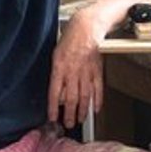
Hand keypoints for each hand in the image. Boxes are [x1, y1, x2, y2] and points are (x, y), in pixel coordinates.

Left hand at [48, 10, 103, 127]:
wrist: (86, 27)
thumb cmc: (69, 39)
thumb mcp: (55, 55)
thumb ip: (57, 75)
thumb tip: (58, 94)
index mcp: (59, 68)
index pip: (54, 92)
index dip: (53, 107)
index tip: (52, 118)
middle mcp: (73, 72)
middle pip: (70, 98)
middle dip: (69, 114)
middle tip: (68, 124)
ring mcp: (86, 72)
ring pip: (84, 96)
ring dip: (82, 110)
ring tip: (80, 120)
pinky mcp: (97, 71)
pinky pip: (97, 89)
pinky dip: (97, 100)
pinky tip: (96, 109)